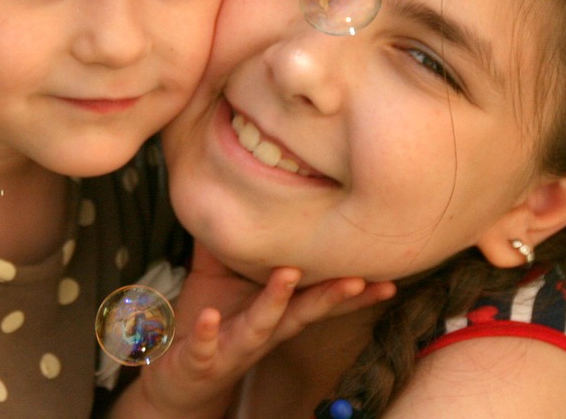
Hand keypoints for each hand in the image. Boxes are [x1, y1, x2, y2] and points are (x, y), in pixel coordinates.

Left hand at [112, 246, 396, 418]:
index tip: (386, 276)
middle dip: (331, 296)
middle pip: (304, 313)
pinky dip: (209, 333)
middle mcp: (264, 331)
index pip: (319, 297)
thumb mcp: (220, 272)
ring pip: (261, 326)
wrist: (178, 377)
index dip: (353, 290)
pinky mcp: (202, 360)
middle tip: (358, 278)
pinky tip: (209, 317)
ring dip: (275, 302)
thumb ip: (232, 237)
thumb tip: (240, 188)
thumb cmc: (210, 318)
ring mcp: (235, 346)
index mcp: (276, 310)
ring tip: (287, 274)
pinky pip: (206, 346)